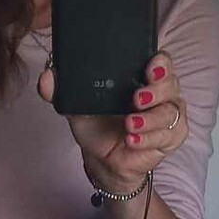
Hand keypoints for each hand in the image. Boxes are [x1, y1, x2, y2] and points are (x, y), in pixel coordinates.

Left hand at [37, 51, 187, 195]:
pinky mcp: (172, 137)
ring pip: (172, 112)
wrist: (103, 158)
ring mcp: (169, 114)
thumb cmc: (96, 124)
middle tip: (136, 100)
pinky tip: (133, 141)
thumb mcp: (75, 104)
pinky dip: (151, 139)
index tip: (149, 69)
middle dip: (157, 91)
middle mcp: (160, 92)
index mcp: (141, 75)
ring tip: (129, 125)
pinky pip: (171, 135)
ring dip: (151, 120)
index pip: (161, 61)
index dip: (160, 63)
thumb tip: (47, 78)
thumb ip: (60, 88)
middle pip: (171, 83)